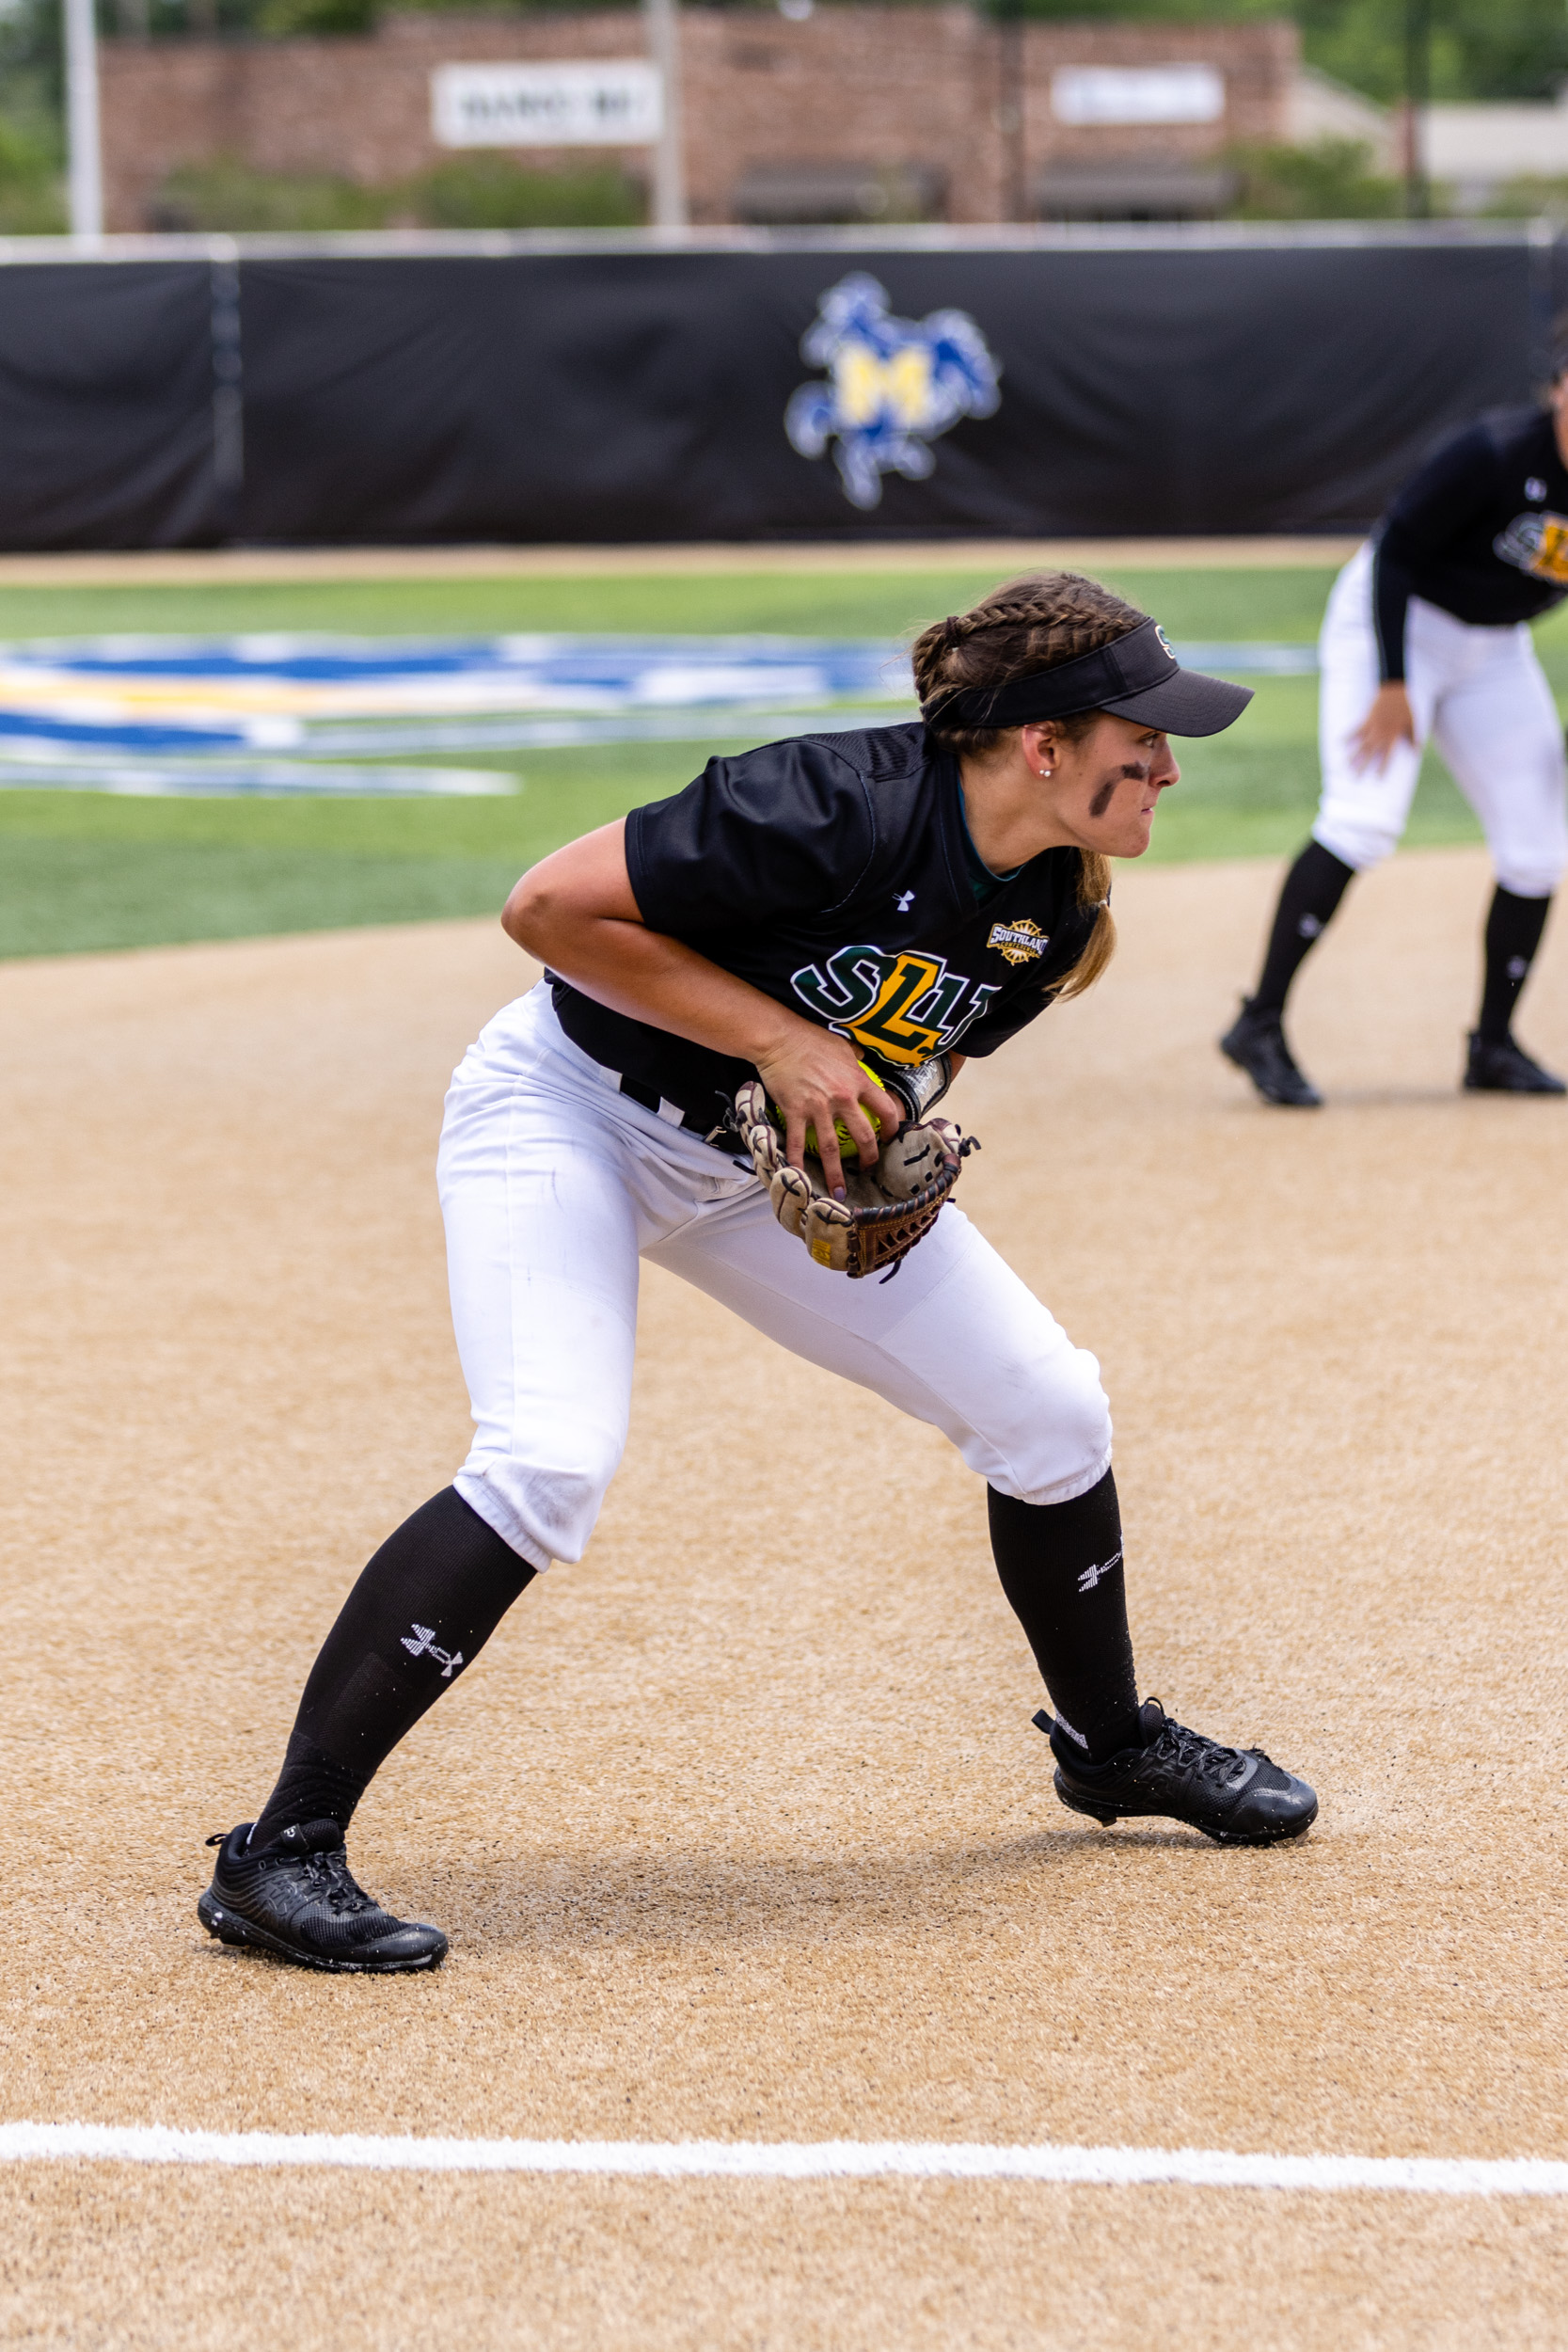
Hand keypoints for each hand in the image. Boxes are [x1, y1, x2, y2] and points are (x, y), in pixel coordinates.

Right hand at [752, 1023, 903, 1199]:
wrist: (778, 1039)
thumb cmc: (810, 1038)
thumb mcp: (842, 1045)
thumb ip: (855, 1059)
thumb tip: (862, 1060)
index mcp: (857, 1080)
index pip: (884, 1107)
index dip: (890, 1126)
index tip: (888, 1137)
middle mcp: (842, 1097)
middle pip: (863, 1135)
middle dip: (869, 1157)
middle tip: (868, 1168)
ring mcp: (818, 1107)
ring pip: (831, 1148)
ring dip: (836, 1172)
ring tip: (839, 1191)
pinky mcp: (795, 1112)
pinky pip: (797, 1143)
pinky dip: (797, 1162)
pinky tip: (798, 1177)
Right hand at [1349, 682, 1414, 771]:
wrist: (1394, 690)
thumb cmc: (1405, 706)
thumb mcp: (1412, 722)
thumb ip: (1413, 738)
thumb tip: (1417, 752)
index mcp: (1393, 737)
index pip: (1387, 757)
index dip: (1383, 768)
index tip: (1378, 779)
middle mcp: (1381, 735)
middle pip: (1370, 754)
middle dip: (1363, 767)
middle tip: (1356, 778)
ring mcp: (1372, 727)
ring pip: (1361, 744)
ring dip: (1353, 755)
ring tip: (1346, 765)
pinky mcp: (1366, 720)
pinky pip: (1355, 730)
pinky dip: (1347, 736)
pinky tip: (1339, 743)